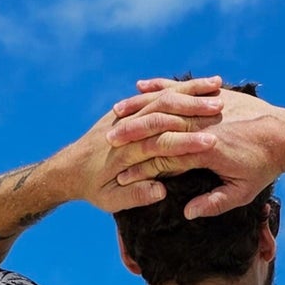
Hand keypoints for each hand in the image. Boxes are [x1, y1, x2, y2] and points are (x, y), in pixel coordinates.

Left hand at [64, 78, 223, 212]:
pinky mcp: (124, 110)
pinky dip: (175, 86)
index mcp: (124, 152)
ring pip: (160, 97)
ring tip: (216, 87)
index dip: (186, 142)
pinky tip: (197, 83)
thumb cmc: (90, 188)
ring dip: (188, 92)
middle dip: (193, 108)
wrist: (64, 170)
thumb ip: (135, 196)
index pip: (160, 144)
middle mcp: (125, 127)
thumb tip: (161, 192)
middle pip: (164, 113)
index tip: (211, 142)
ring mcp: (123, 114)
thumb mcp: (109, 201)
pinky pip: (151, 94)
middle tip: (220, 107)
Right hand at [111, 80, 284, 218]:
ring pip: (166, 104)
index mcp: (208, 151)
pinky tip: (141, 86)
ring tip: (115, 113)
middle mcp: (204, 125)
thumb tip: (187, 212)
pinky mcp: (213, 94)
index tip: (120, 176)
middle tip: (106, 140)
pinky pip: (181, 88)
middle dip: (131, 134)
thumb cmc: (264, 167)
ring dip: (138, 108)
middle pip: (160, 129)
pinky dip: (161, 86)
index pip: (167, 158)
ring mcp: (207, 107)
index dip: (142, 168)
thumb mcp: (242, 192)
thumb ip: (214, 202)